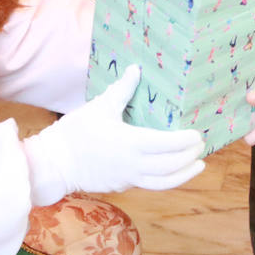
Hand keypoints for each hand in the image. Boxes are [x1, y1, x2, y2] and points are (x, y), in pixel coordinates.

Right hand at [22, 65, 204, 203]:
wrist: (54, 163)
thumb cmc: (74, 133)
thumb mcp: (99, 107)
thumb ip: (121, 90)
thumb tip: (135, 69)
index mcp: (130, 143)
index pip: (166, 145)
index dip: (185, 141)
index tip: (197, 134)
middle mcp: (133, 165)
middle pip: (170, 166)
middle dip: (189, 157)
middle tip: (201, 145)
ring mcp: (128, 178)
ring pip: (163, 183)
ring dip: (184, 174)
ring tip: (198, 165)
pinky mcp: (122, 185)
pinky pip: (150, 184)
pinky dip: (166, 179)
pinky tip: (173, 170)